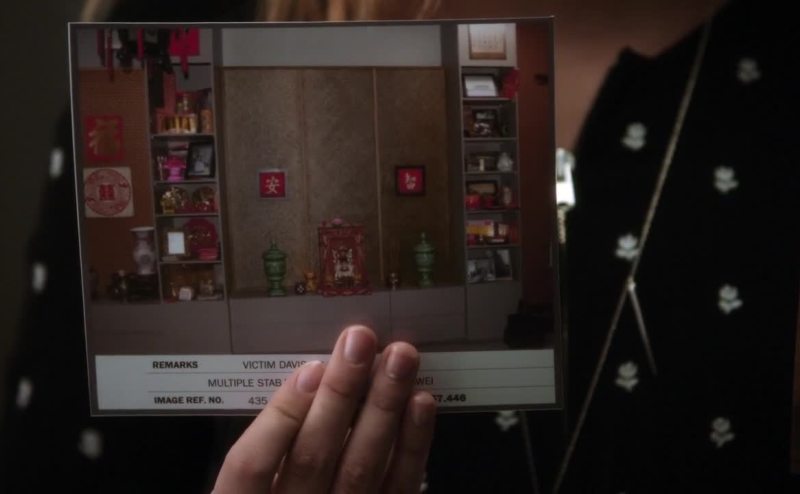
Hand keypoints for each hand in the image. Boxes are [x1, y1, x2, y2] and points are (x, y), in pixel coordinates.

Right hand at [213, 325, 435, 492]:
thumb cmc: (289, 485)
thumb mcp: (263, 472)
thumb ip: (278, 436)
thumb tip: (316, 374)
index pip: (252, 462)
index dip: (280, 416)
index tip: (310, 369)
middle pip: (313, 456)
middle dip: (340, 392)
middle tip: (361, 340)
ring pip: (360, 466)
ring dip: (383, 405)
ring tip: (399, 357)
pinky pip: (400, 484)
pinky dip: (412, 441)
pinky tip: (419, 402)